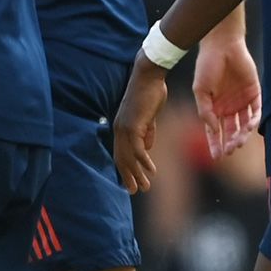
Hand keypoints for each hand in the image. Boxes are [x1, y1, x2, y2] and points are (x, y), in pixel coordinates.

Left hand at [113, 56, 169, 193]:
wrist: (149, 78)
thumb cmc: (150, 94)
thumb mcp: (148, 117)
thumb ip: (147, 132)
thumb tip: (147, 148)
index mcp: (121, 128)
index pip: (121, 154)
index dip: (126, 169)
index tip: (131, 183)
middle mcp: (119, 130)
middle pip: (122, 159)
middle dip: (129, 177)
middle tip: (135, 191)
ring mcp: (125, 128)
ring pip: (129, 157)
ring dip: (137, 174)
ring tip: (145, 187)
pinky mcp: (133, 125)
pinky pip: (138, 148)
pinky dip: (144, 161)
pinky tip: (151, 170)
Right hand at [192, 32, 260, 158]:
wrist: (222, 47)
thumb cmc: (207, 66)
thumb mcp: (200, 91)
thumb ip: (206, 111)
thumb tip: (213, 130)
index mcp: (214, 108)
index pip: (215, 131)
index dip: (215, 144)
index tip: (216, 157)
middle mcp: (228, 107)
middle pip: (231, 131)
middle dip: (230, 142)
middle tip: (229, 150)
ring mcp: (242, 101)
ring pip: (244, 124)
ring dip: (242, 135)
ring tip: (238, 141)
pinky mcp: (254, 93)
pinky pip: (256, 111)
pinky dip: (254, 121)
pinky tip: (248, 127)